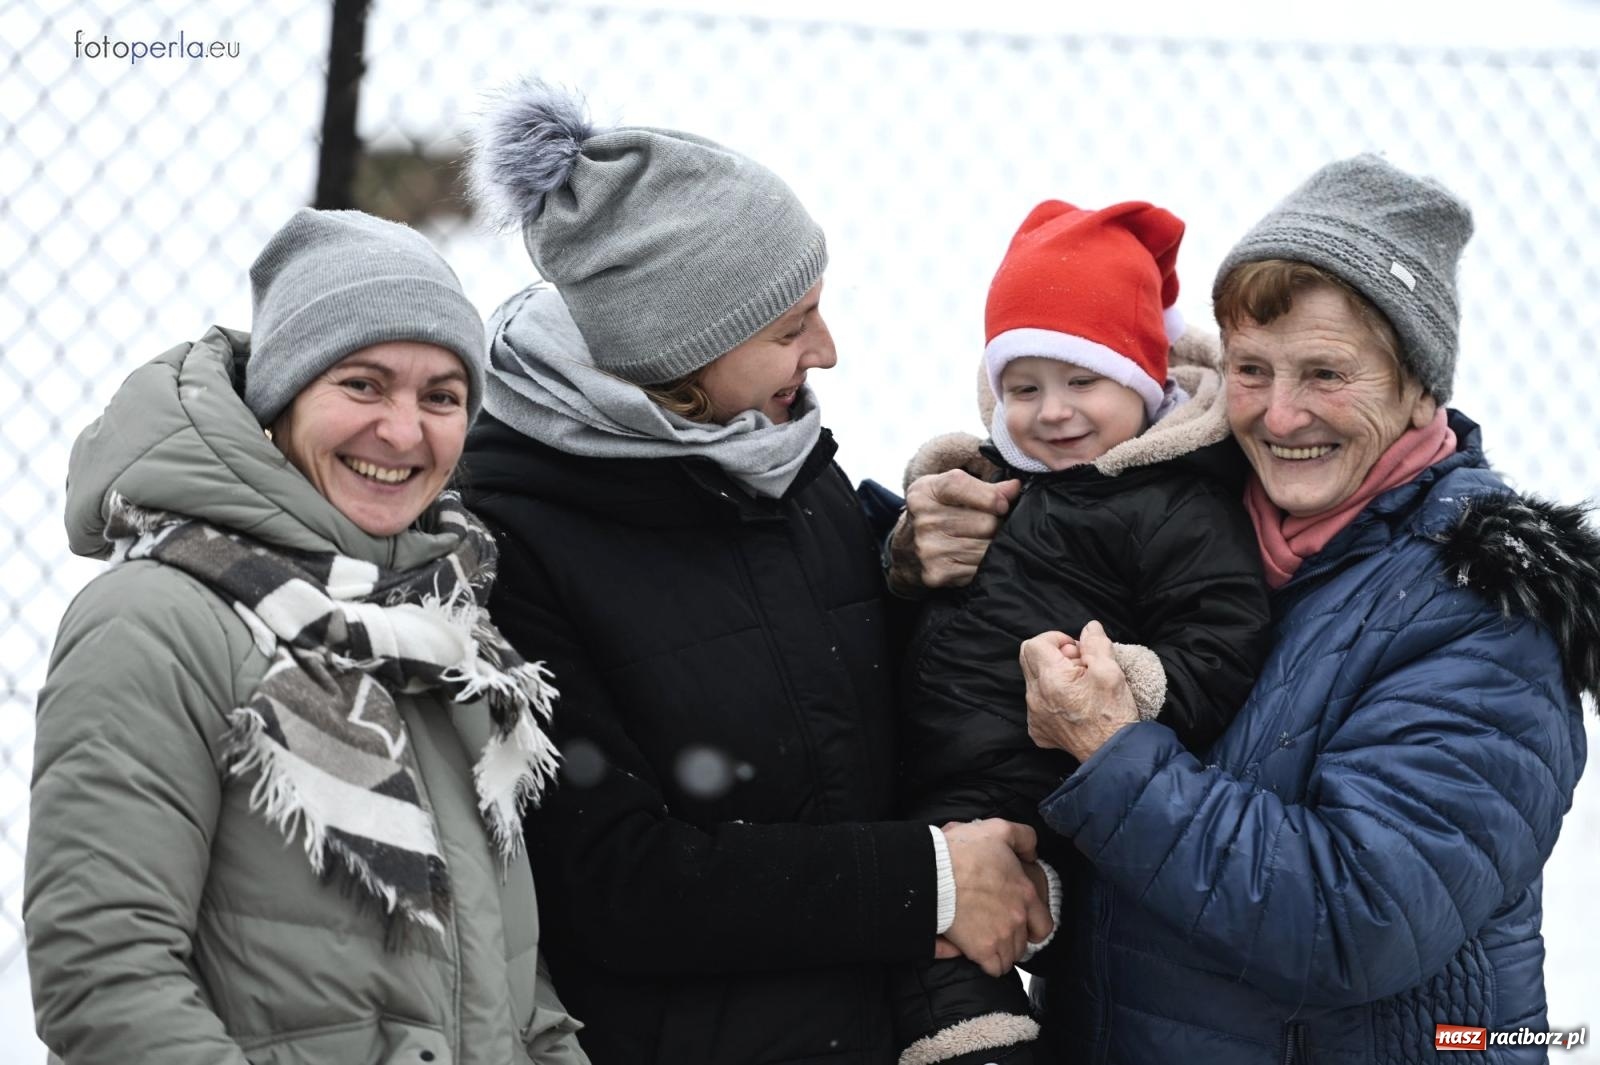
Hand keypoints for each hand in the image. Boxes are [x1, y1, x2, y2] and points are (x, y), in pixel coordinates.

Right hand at [887, 470, 1021, 592]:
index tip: (1002, 505)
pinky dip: (981, 564)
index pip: (962, 486)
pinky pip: (978, 568)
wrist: (908, 549)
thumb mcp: (951, 491)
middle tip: (990, 525)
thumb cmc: (938, 513)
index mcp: (924, 492)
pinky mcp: (936, 573)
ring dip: (991, 545)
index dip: (991, 496)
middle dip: (996, 524)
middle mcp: (923, 520)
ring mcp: (928, 549)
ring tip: (982, 541)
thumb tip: (1015, 488)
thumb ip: (985, 487)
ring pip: (986, 547)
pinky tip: (971, 557)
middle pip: (985, 522)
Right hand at [940, 818, 1052, 976]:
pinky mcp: (981, 950)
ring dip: (1001, 952)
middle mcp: (1018, 919)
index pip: (1044, 925)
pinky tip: (978, 952)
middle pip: (1025, 944)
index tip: (1021, 923)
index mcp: (1026, 894)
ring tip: (986, 940)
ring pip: (1010, 958)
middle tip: (999, 931)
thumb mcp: (999, 829)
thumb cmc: (963, 851)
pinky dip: (987, 963)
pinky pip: (994, 968)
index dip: (1034, 926)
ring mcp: (1000, 937)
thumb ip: (1024, 838)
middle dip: (1014, 940)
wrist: (933, 873)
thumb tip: (1032, 854)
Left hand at [1022, 620, 1138, 760]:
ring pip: (1034, 681)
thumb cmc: (1114, 714)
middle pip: (1029, 659)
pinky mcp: (1038, 730)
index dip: (1056, 639)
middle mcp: (1035, 697)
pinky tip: (1074, 705)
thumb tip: (1089, 627)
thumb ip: (1096, 644)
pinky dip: (1052, 698)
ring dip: (1054, 676)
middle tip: (1080, 665)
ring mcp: (1034, 716)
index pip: (1035, 644)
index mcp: (1051, 679)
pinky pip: (1036, 704)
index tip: (1075, 649)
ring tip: (1080, 687)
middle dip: (1054, 655)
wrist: (1113, 755)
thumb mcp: (1111, 671)